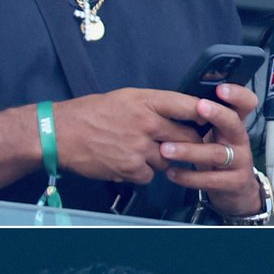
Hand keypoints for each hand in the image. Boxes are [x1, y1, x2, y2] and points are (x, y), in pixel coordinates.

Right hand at [52, 88, 207, 183]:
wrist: (59, 133)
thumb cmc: (88, 114)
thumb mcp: (123, 98)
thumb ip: (151, 105)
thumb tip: (176, 112)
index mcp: (145, 100)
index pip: (187, 105)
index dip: (205, 113)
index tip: (214, 118)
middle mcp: (146, 123)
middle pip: (187, 136)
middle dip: (190, 143)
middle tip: (188, 144)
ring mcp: (139, 147)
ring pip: (170, 159)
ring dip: (162, 158)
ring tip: (142, 151)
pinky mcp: (131, 168)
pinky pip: (150, 175)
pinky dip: (142, 172)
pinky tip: (128, 162)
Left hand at [159, 82, 262, 217]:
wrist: (236, 190)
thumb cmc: (217, 155)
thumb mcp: (215, 135)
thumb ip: (202, 120)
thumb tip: (175, 101)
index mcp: (234, 123)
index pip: (246, 103)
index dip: (237, 94)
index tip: (221, 88)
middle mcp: (240, 139)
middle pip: (234, 123)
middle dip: (217, 113)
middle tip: (199, 106)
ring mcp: (240, 161)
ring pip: (216, 154)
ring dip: (189, 150)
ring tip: (166, 149)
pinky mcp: (234, 182)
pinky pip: (210, 179)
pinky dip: (188, 177)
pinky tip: (171, 173)